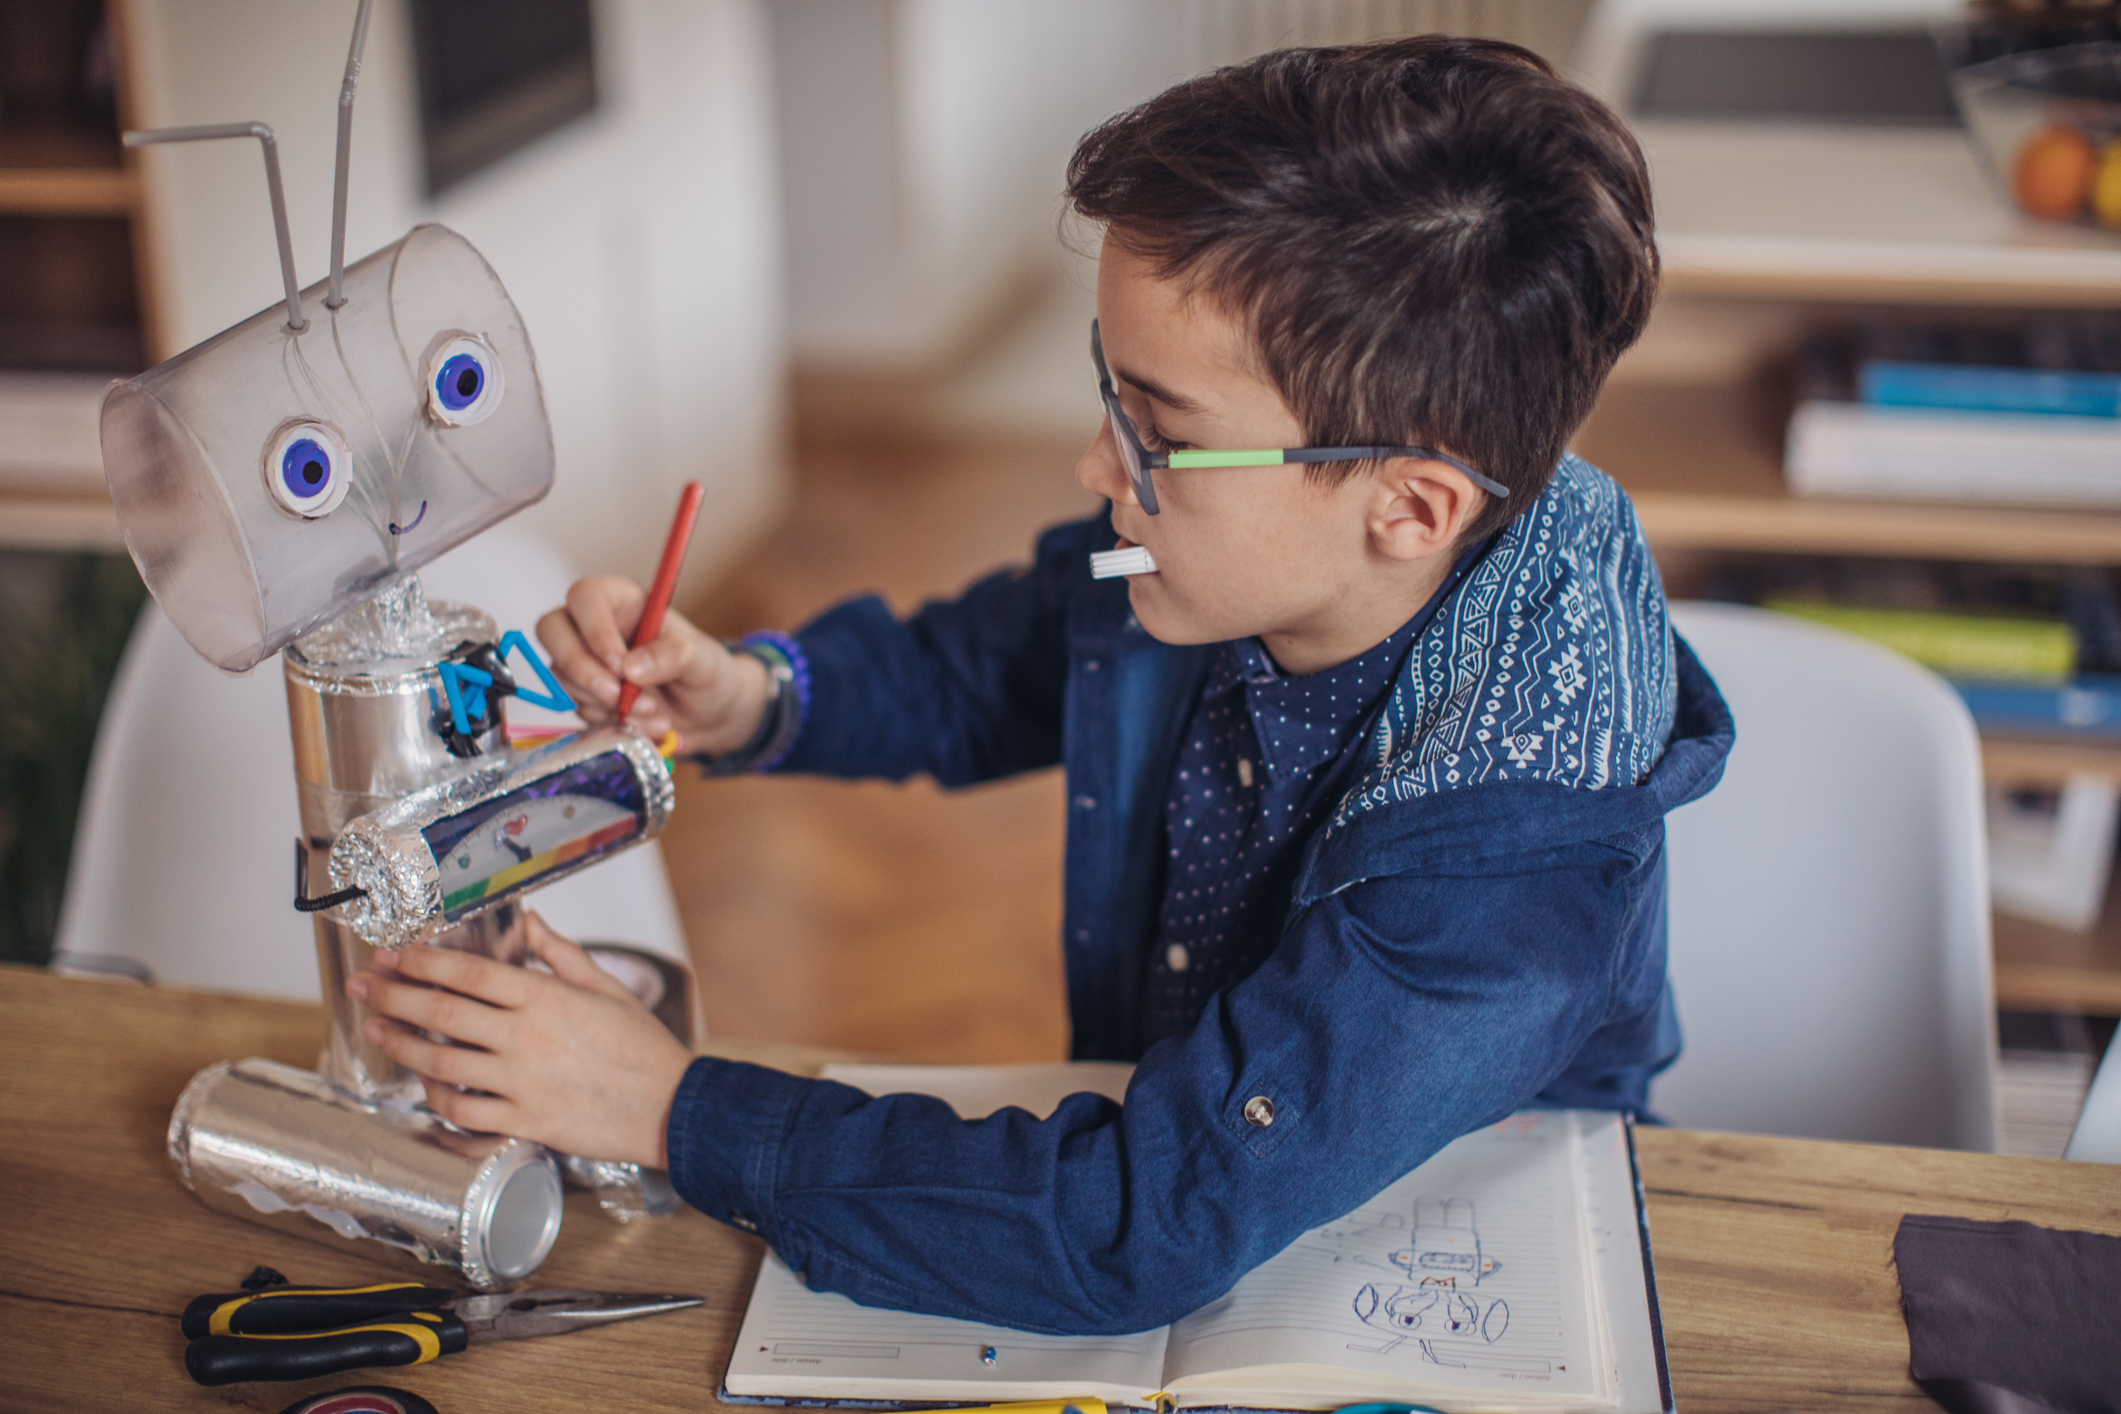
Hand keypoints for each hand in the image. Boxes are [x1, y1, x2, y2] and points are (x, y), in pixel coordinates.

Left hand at [346, 913, 694, 1168]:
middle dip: (394, 996)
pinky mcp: (524, 1121)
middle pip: (442, 1014)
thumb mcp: (606, 987)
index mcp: (546, 998)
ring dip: (402, 1044)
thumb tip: (528, 921)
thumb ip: (559, 953)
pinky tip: (424, 1084)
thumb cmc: (643, 1047)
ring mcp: (522, 1083)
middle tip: (364, 987)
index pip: (468, 974)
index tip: (394, 955)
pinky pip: (464, 1112)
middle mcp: (527, 1038)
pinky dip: (437, 1098)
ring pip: (442, 1064)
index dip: (422, 962)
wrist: (670, 1107)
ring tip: (378, 1029)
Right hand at [536, 575, 771, 751]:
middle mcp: (596, 627)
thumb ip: (674, 655)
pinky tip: (643, 723)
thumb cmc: (708, 673)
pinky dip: (608, 721)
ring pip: (561, 675)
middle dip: (581, 669)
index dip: (594, 630)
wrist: (711, 716)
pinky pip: (576, 708)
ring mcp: (586, 662)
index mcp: (624, 602)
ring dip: (602, 702)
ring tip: (651, 711)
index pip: (586, 597)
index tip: (620, 665)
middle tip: (618, 696)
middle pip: (552, 630)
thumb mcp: (704, 660)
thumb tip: (632, 667)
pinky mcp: (585, 696)